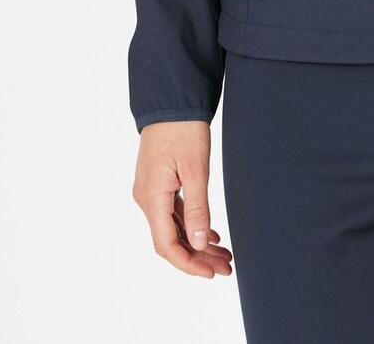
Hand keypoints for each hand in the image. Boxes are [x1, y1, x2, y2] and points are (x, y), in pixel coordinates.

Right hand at [132, 120, 233, 277]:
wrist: (172, 99)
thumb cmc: (183, 130)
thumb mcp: (195, 169)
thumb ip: (197, 207)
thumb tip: (197, 244)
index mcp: (152, 198)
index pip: (167, 245)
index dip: (188, 264)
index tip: (211, 273)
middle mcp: (147, 198)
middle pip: (171, 239)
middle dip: (198, 257)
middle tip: (226, 267)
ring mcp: (151, 190)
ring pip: (173, 227)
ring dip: (196, 242)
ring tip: (224, 253)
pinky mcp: (158, 182)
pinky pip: (173, 212)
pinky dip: (191, 224)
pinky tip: (209, 232)